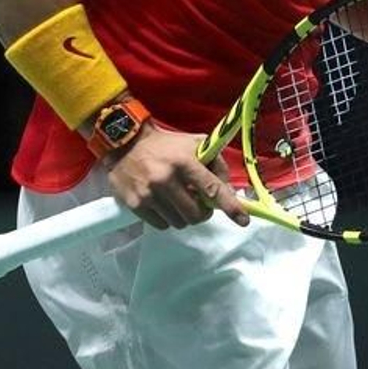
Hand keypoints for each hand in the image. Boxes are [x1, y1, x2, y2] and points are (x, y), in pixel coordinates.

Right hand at [102, 124, 249, 229]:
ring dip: (183, 216)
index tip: (243, 220)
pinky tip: (163, 204)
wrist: (125, 143)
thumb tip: (228, 190)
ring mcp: (149, 194)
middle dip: (202, 213)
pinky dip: (167, 219)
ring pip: (179, 222)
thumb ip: (215, 163)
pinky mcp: (135, 204)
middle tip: (199, 204)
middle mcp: (166, 179)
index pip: (211, 189)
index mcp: (184, 161)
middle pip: (196, 214)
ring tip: (177, 200)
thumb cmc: (166, 145)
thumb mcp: (194, 144)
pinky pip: (162, 225)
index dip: (230, 206)